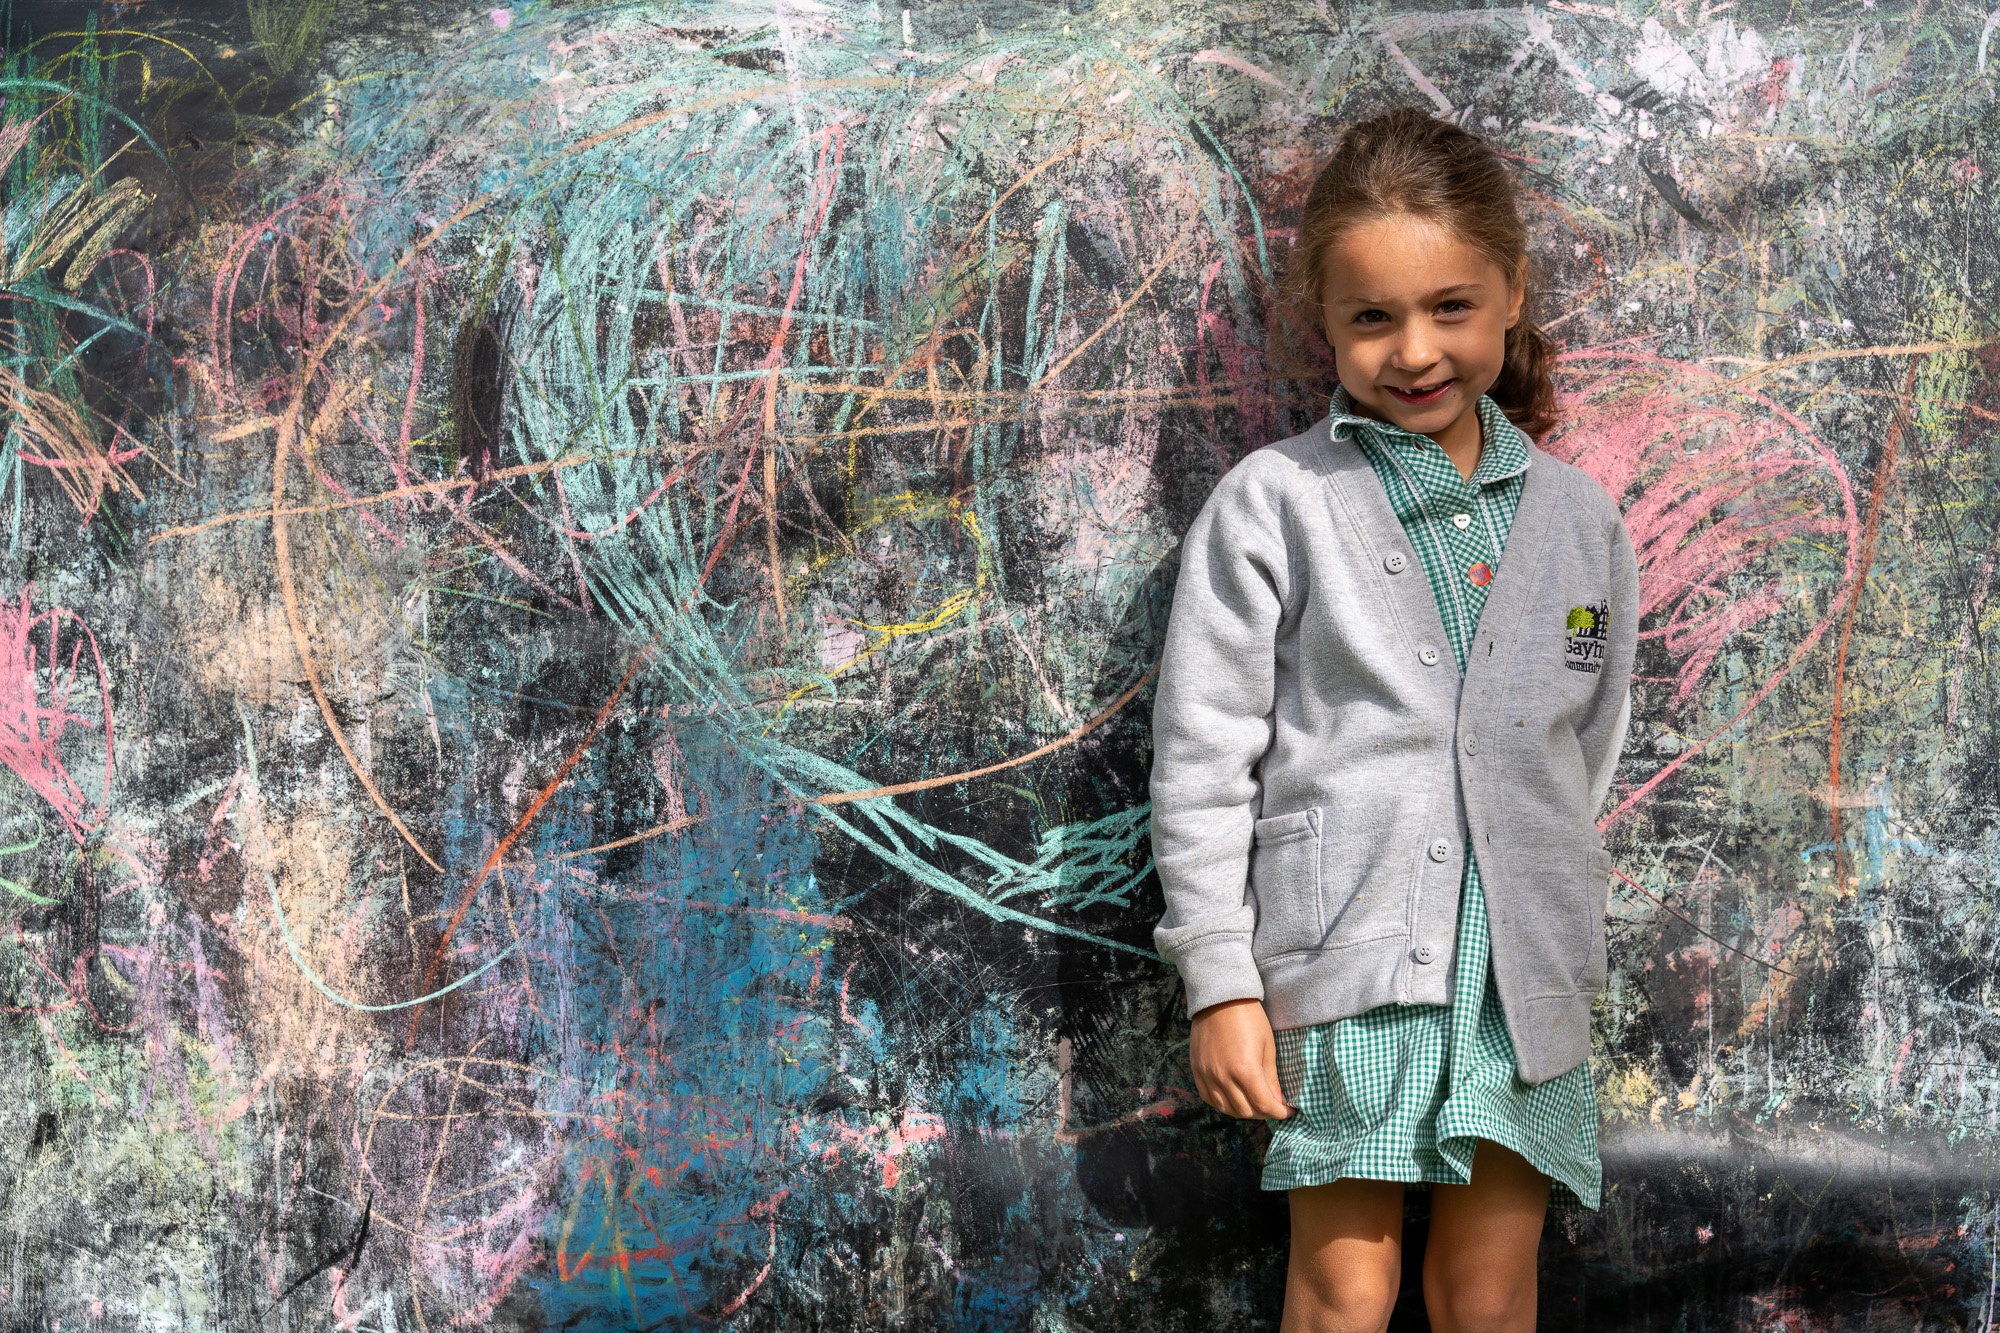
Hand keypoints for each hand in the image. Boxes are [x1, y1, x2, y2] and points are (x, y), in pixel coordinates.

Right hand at [1189, 998, 1293, 1119]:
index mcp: (1245, 1071)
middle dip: (1263, 1112)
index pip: (1264, 1105)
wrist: (1220, 998)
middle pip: (1245, 1111)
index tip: (1288, 1111)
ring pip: (1226, 1108)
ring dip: (1243, 1111)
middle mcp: (1223, 1077)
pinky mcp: (1197, 1070)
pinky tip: (1233, 1098)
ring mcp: (1207, 1075)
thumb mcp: (1267, 1047)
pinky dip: (1223, 1104)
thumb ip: (1271, 1078)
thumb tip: (1279, 1101)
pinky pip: (1208, 1098)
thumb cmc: (1249, 1018)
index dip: (1279, 1112)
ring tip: (1254, 1103)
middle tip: (1273, 1105)